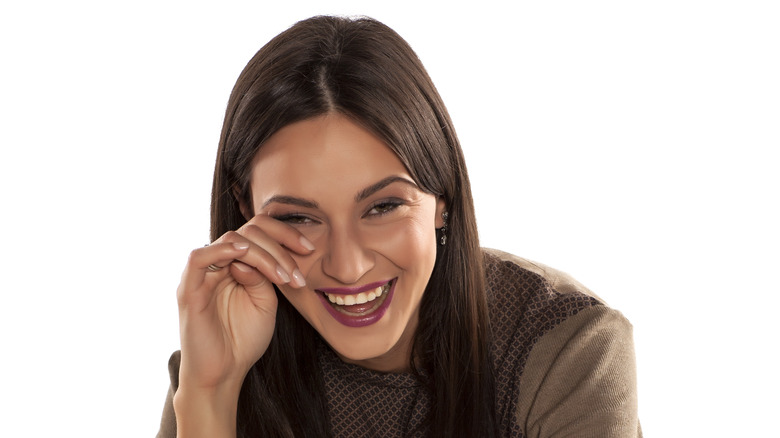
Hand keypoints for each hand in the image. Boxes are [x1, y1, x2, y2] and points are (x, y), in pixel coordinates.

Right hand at [175, 214, 313, 391]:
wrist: (223, 373)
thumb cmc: (243, 339)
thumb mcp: (265, 302)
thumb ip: (264, 274)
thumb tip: (251, 254)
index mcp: (236, 264)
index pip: (258, 232)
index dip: (285, 234)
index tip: (310, 250)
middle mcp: (218, 264)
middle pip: (248, 231)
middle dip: (280, 246)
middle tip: (298, 273)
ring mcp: (202, 275)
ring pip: (231, 240)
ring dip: (263, 253)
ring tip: (283, 276)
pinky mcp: (189, 290)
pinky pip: (198, 258)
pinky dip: (222, 250)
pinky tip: (245, 256)